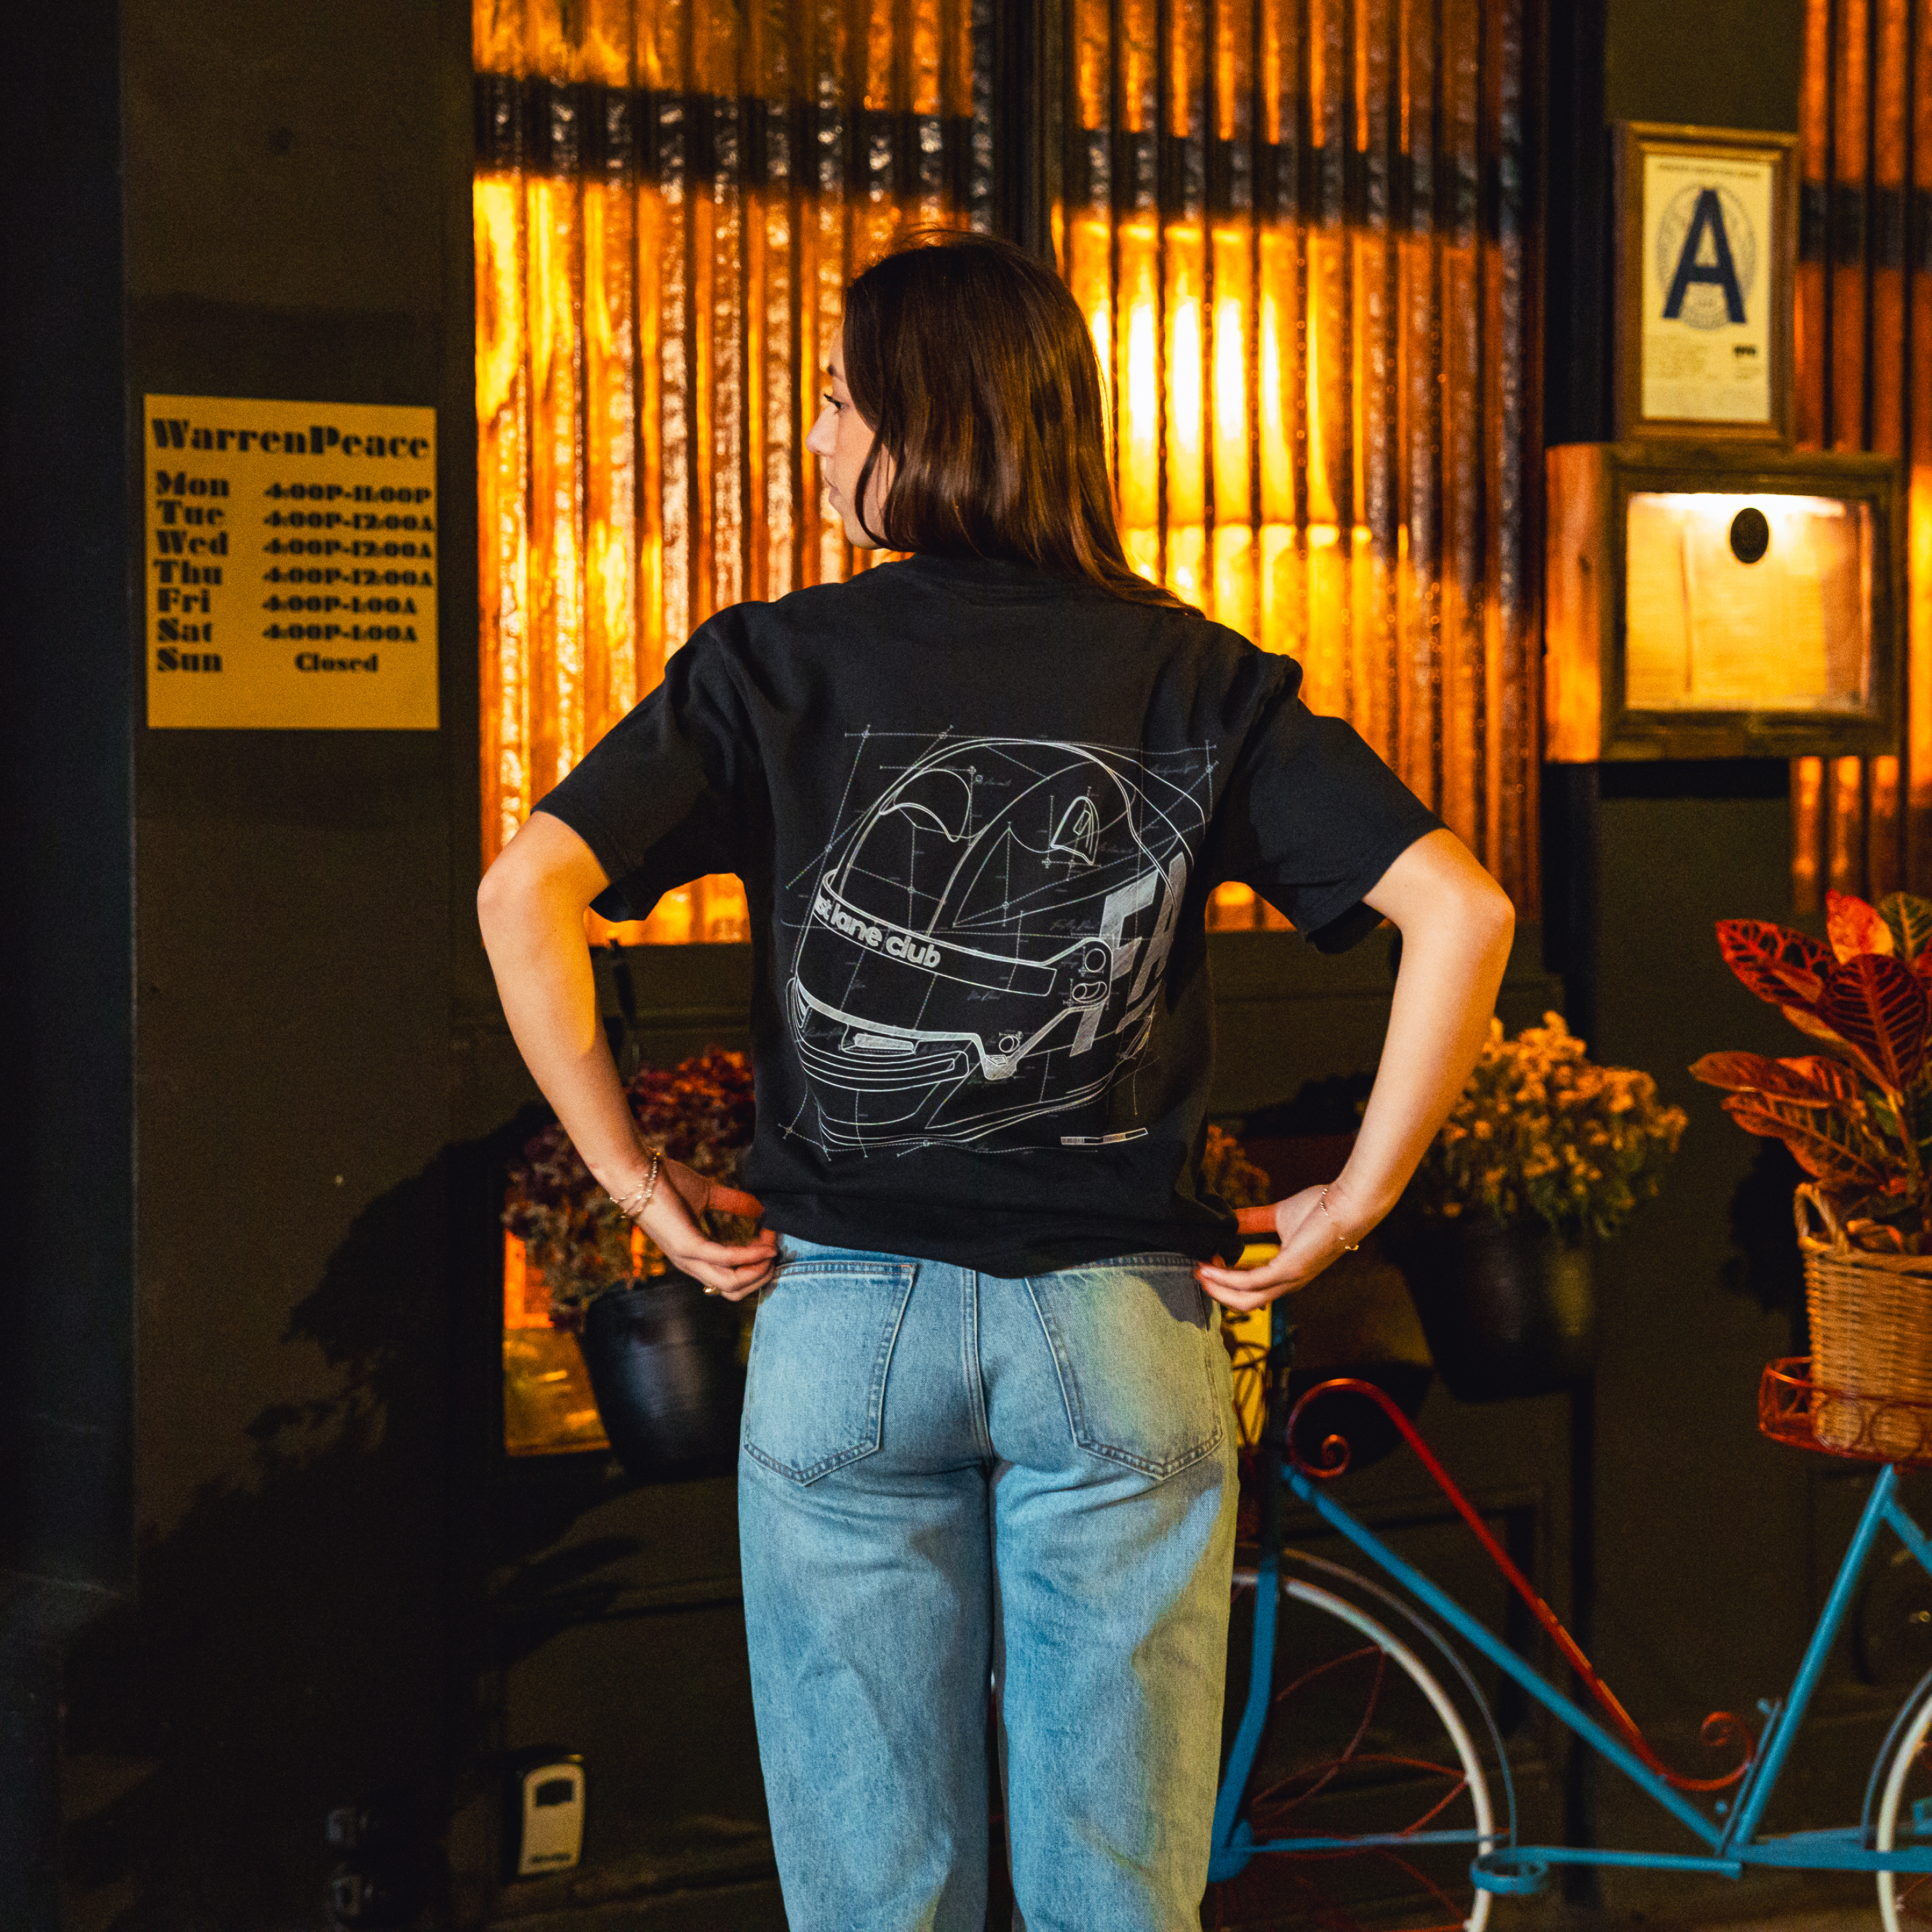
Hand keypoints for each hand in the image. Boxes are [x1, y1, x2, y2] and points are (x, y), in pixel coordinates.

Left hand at [634, 1158, 778, 1299]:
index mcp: (693, 1256)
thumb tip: (760, 1207)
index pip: (729, 1278)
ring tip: (773, 1250)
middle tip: (775, 1252)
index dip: (754, 1266)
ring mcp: (688, 1258)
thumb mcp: (707, 1194)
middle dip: (760, 1275)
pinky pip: (726, 1260)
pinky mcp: (688, 1246)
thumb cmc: (666, 1183)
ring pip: (731, 1284)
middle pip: (733, 1290)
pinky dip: (749, 1256)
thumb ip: (733, 1203)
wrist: (637, 1174)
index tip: (770, 1241)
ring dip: (758, 1270)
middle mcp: (690, 1263)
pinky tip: (765, 1245)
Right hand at [1194, 1183, 1365, 1310]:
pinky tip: (1211, 1266)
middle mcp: (1289, 1282)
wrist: (1348, 1203)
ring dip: (1219, 1289)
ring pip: (1246, 1300)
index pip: (1255, 1289)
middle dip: (1219, 1293)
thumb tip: (1229, 1219)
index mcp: (1289, 1273)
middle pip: (1247, 1303)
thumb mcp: (1279, 1216)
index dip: (1229, 1284)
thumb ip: (1254, 1221)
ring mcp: (1289, 1279)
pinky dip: (1227, 1277)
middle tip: (1198, 1276)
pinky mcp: (1288, 1269)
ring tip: (1198, 1273)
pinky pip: (1250, 1281)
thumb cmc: (1322, 1208)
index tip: (1208, 1269)